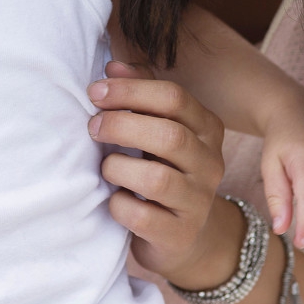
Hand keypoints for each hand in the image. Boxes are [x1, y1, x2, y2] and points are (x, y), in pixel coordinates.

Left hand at [87, 61, 226, 280]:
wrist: (183, 236)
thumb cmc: (163, 170)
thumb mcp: (159, 129)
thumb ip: (142, 94)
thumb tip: (112, 66)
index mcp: (207, 128)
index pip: (175, 97)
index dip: (130, 90)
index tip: (95, 92)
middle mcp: (210, 163)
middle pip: (169, 134)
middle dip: (122, 125)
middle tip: (92, 127)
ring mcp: (198, 201)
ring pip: (157, 179)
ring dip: (118, 168)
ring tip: (105, 168)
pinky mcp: (180, 234)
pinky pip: (142, 217)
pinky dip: (119, 206)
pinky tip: (113, 200)